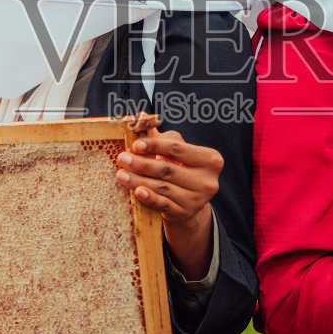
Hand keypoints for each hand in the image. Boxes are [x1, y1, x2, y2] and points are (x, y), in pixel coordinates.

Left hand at [115, 125, 221, 279]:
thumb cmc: (181, 169)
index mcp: (210, 159)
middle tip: (122, 158)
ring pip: (163, 187)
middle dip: (142, 163)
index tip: (135, 145)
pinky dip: (149, 197)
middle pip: (168, 169)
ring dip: (139, 180)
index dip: (155, 145)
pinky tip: (138, 191)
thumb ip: (163, 138)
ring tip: (121, 175)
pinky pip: (163, 204)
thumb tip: (142, 120)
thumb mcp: (178, 152)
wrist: (187, 202)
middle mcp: (208, 181)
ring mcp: (197, 199)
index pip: (177, 149)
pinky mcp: (185, 213)